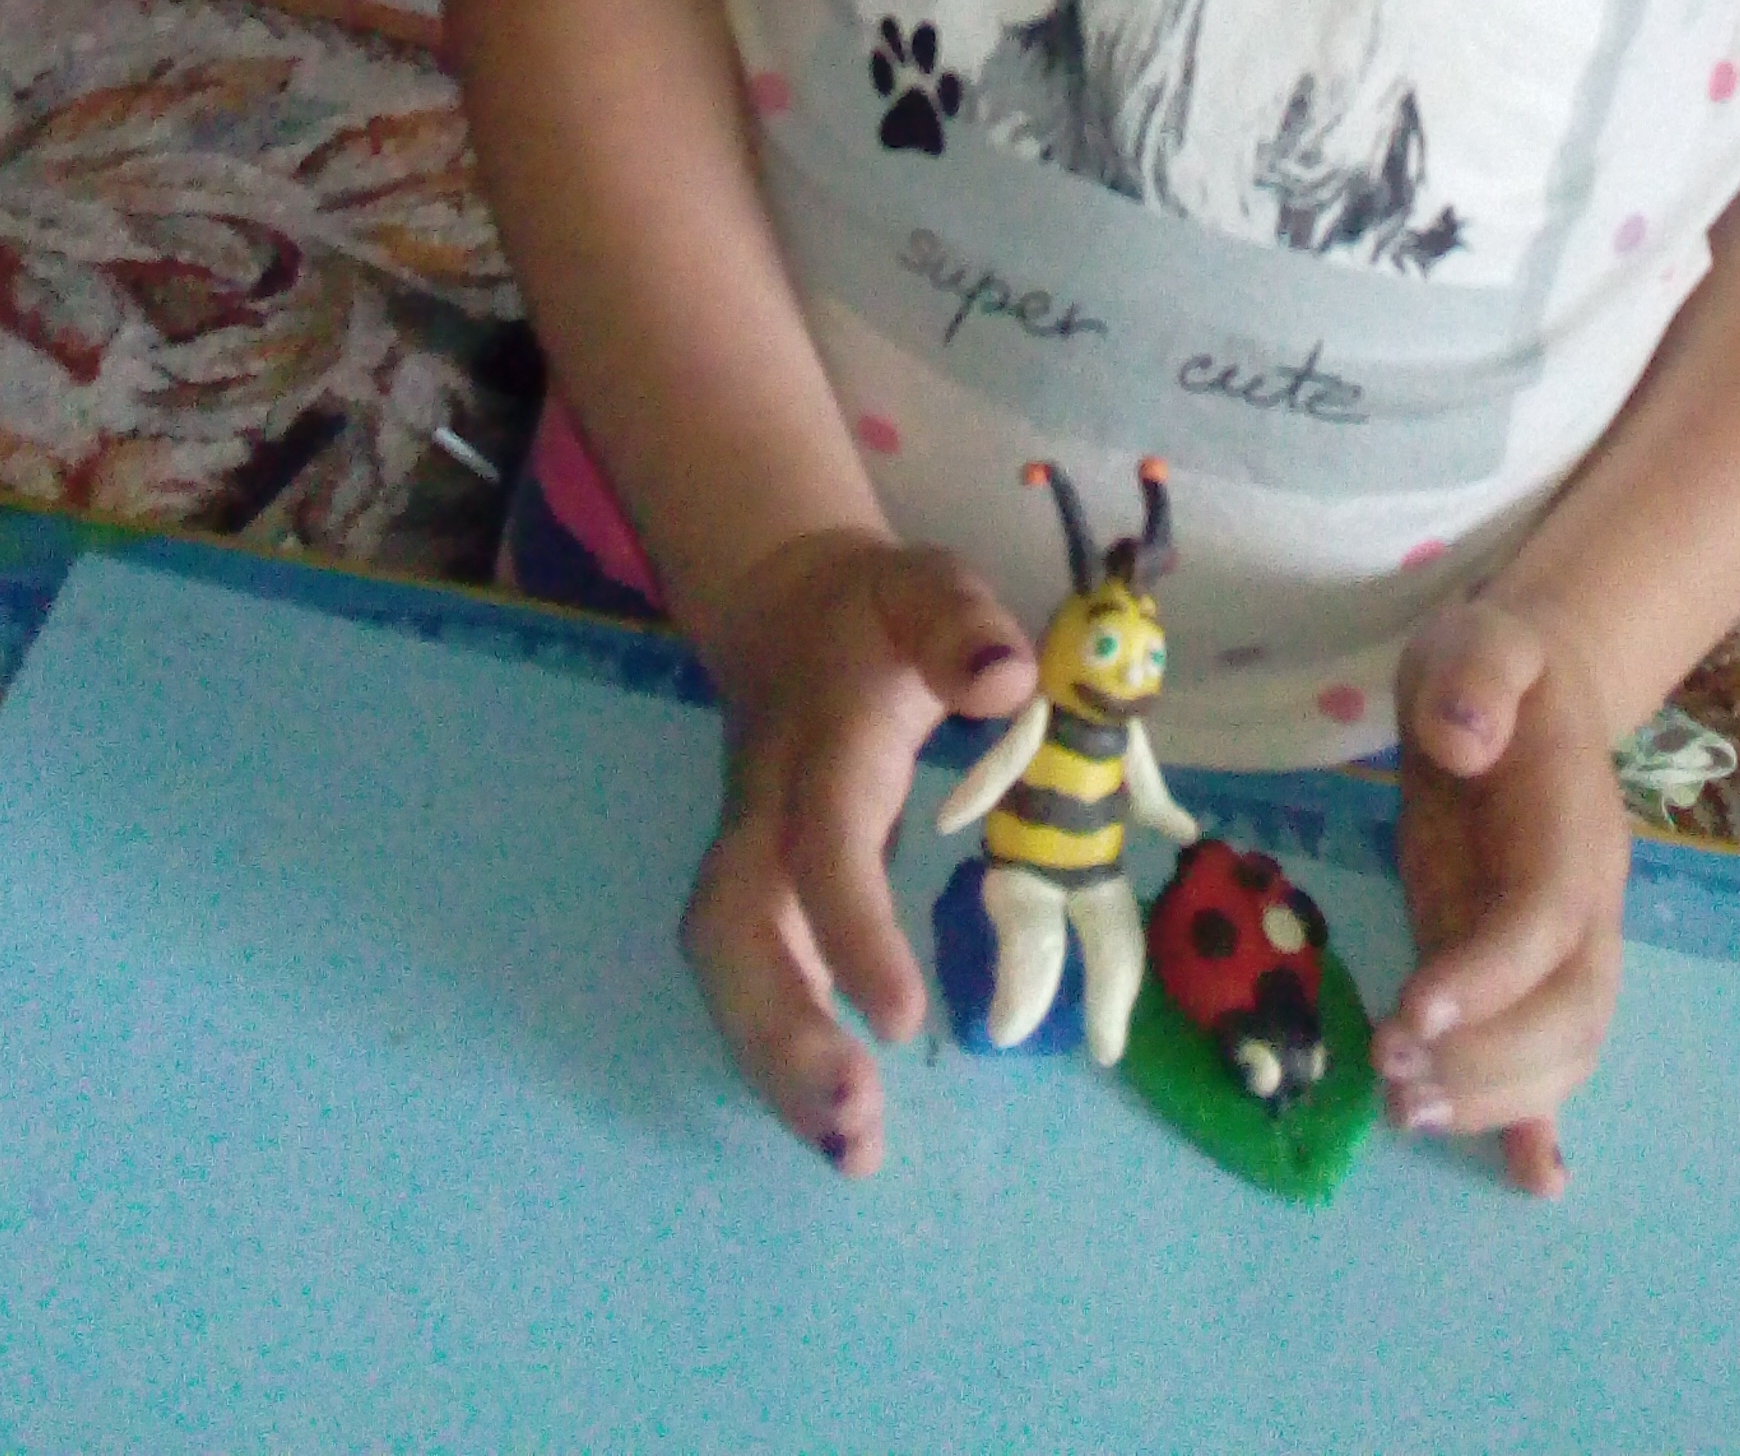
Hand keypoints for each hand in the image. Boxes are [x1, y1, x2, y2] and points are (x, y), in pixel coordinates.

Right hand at [682, 532, 1035, 1174]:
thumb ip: (963, 626)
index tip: (904, 1021)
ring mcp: (751, 859)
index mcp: (821, 747)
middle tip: (854, 1125)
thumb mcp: (929, 587)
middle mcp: (767, 816)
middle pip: (738, 933)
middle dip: (782, 1035)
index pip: (823, 846)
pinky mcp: (758, 896)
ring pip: (732, 974)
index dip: (852, 932)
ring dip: (777, 1069)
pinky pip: (750, 985)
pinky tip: (841, 1128)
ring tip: (852, 1152)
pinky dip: (783, 1062)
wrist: (784, 610)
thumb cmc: (877, 614)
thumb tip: (1007, 680)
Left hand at [1373, 594, 1629, 1199]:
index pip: (1547, 922)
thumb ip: (1477, 673)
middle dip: (1489, 1063)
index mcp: (1572, 826)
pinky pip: (1551, 1063)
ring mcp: (1559, 948)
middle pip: (1572, 1013)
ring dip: (1494, 1100)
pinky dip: (1544, 1127)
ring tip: (1402, 1109)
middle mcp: (1583, 903)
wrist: (1526, 688)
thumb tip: (1463, 734)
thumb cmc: (1492, 666)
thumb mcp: (1479, 637)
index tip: (1414, 1009)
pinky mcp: (1520, 975)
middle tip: (1393, 1076)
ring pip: (1564, 1053)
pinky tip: (1531, 1181)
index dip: (1491, 977)